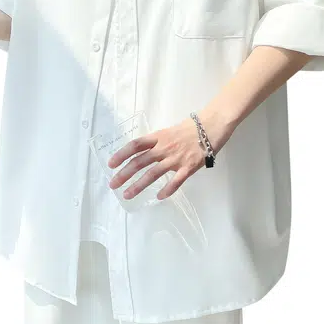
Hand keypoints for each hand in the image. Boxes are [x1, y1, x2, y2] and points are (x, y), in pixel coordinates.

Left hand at [107, 112, 232, 200]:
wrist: (212, 126)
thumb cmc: (191, 127)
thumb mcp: (169, 131)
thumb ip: (157, 142)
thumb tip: (143, 152)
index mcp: (158, 137)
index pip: (135, 145)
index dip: (121, 154)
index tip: (111, 164)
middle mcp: (164, 147)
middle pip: (140, 161)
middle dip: (124, 174)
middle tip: (113, 184)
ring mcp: (176, 158)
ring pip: (153, 174)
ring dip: (138, 185)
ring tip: (127, 195)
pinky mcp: (189, 167)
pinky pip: (176, 181)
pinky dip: (167, 190)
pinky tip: (159, 197)